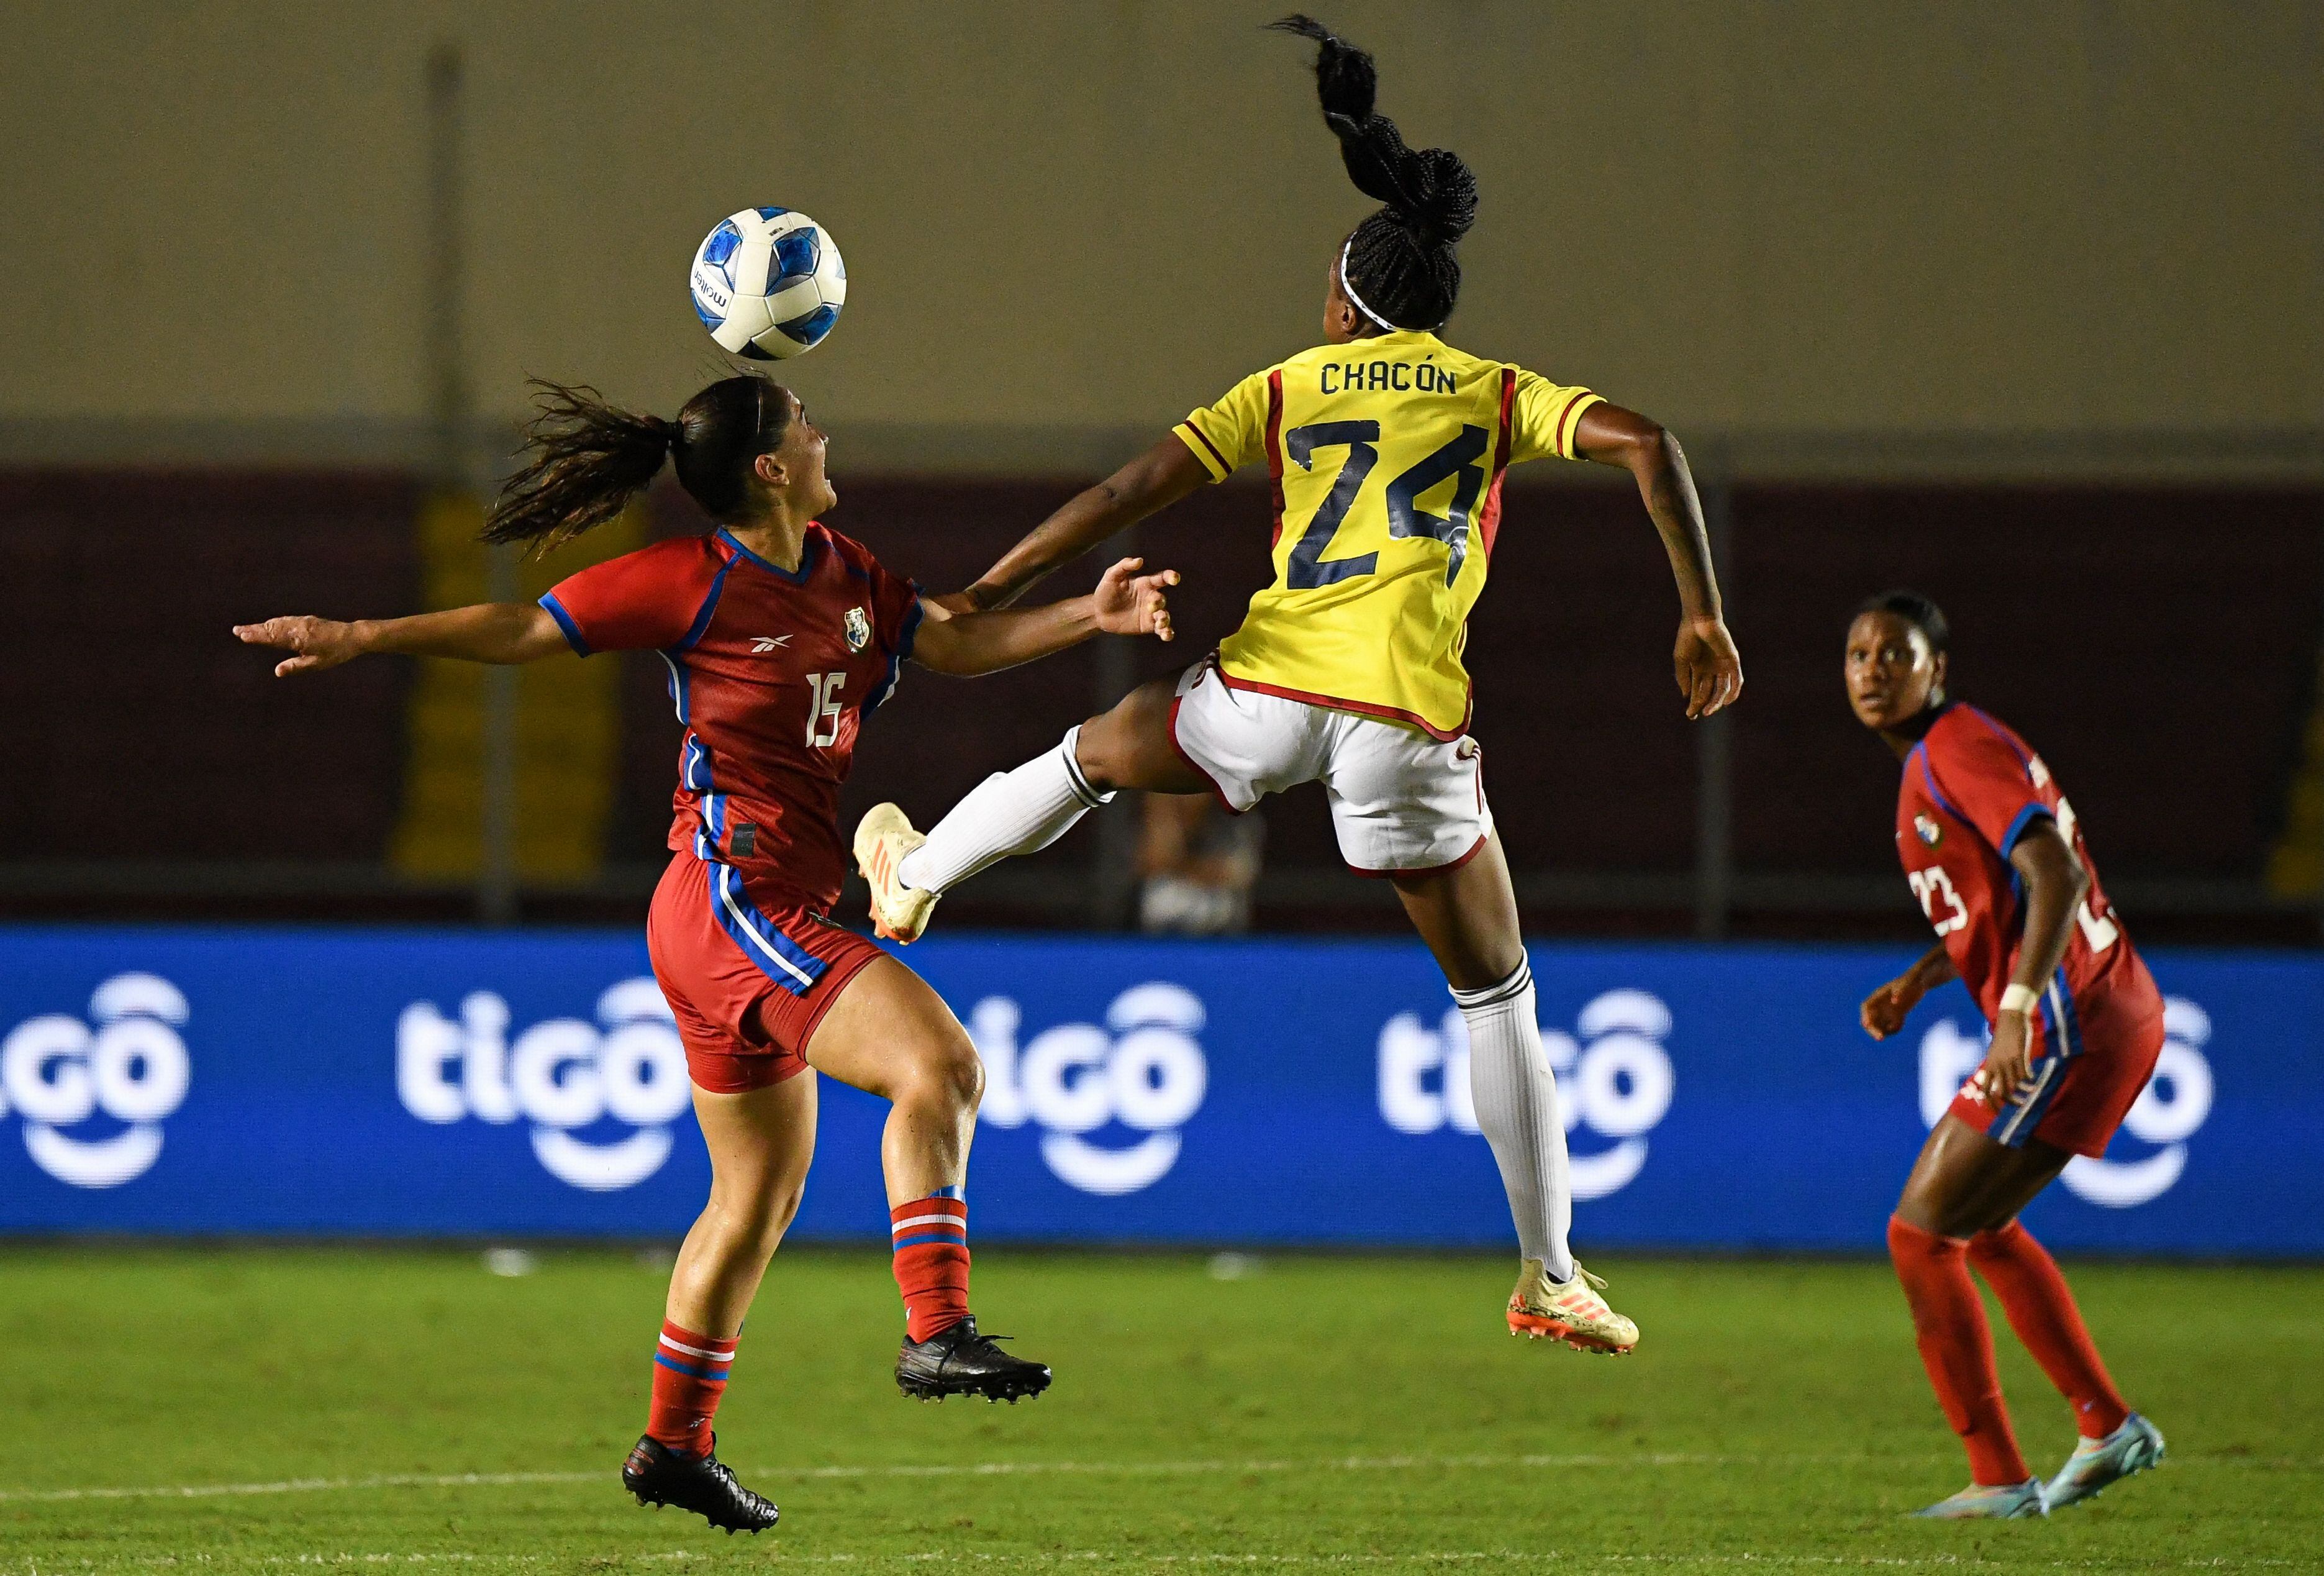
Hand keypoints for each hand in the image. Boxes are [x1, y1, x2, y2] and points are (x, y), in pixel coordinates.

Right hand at [234, 616, 366, 676]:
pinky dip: (273, 622)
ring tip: (247, 628)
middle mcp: (298, 627)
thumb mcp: (317, 663)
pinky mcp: (306, 620)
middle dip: (253, 629)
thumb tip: (277, 672)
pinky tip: (268, 624)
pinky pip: (285, 620)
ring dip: (261, 625)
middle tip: (236, 630)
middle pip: (271, 627)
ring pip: (277, 622)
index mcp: (299, 638)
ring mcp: (302, 622)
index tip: (242, 635)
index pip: (273, 637)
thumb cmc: (336, 652)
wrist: (353, 636)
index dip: (257, 636)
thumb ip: (296, 667)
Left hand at [1092, 557, 1177, 640]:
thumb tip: (1140, 560)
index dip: (1171, 577)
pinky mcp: (1148, 626)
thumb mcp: (1112, 575)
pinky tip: (1166, 635)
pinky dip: (1167, 633)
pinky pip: (1161, 630)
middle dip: (1158, 602)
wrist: (1098, 613)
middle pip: (1161, 599)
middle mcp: (1150, 598)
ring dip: (1165, 619)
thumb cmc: (1105, 591)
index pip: (1162, 579)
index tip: (1174, 579)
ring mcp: (1150, 613)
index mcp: (1145, 584)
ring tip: (1160, 622)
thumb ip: (1124, 566)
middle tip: (1151, 605)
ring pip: (1164, 615)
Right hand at [1673, 616, 1742, 718]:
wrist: (1699, 620)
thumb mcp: (1681, 660)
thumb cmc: (1687, 637)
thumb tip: (1686, 695)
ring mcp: (1723, 665)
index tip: (1690, 715)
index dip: (1694, 703)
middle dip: (1703, 704)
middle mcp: (1712, 669)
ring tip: (1709, 711)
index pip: (1698, 690)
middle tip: (1698, 714)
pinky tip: (1726, 702)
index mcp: (1699, 668)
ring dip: (1717, 701)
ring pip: (1722, 689)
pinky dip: (1733, 692)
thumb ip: (1683, 678)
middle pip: (1709, 692)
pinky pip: (1736, 680)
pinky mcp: (1732, 661)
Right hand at [1859, 970, 1925, 1039]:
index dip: (1865, 1016)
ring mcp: (1887, 1012)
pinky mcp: (1895, 1017)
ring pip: (1879, 1026)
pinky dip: (1894, 1028)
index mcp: (1878, 996)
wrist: (1919, 983)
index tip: (1866, 1024)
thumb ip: (1900, 991)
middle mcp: (1880, 1006)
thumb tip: (1894, 1001)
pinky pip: (1891, 1028)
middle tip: (1880, 1038)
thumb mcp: (1907, 984)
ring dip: (1884, 1030)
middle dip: (1873, 1030)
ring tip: (1898, 1024)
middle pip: (1870, 1020)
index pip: (1866, 1007)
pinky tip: (1902, 1021)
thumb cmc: (1912, 980)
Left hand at [1980, 1011, 2034, 1111]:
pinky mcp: (2018, 1056)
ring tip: (2033, 1092)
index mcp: (1989, 1066)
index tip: (1998, 1112)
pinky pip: (2025, 1074)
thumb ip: (1998, 1068)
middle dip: (2011, 1102)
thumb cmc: (2005, 1038)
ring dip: (2025, 1092)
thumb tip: (2003, 1083)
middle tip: (2021, 1104)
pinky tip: (2034, 1078)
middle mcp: (1996, 1066)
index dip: (1990, 1103)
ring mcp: (2007, 1061)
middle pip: (2001, 1092)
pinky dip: (2030, 1080)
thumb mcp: (1997, 1054)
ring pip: (2015, 1085)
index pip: (1985, 1090)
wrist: (2010, 1019)